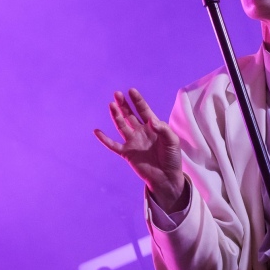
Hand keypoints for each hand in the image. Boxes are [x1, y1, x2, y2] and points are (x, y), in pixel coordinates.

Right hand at [94, 88, 183, 210]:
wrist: (167, 178)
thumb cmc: (172, 158)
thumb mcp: (172, 142)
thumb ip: (163, 129)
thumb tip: (150, 120)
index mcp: (154, 127)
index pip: (144, 110)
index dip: (138, 101)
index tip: (131, 91)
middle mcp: (141, 132)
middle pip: (130, 115)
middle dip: (124, 104)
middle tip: (117, 93)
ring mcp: (133, 142)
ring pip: (121, 125)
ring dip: (116, 115)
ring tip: (111, 104)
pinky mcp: (127, 153)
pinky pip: (113, 145)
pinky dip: (104, 139)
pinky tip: (97, 131)